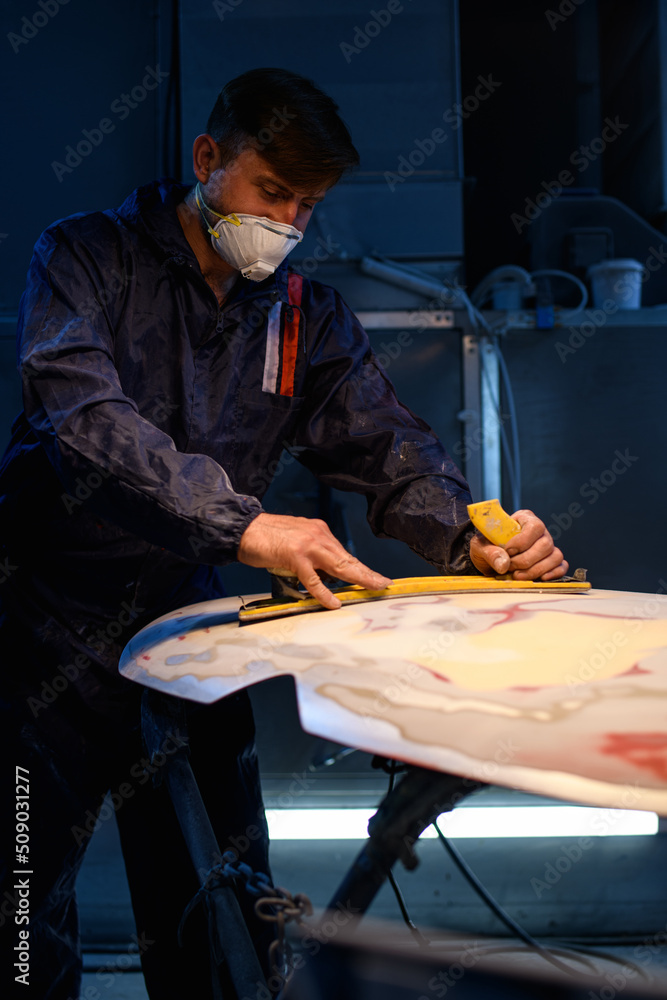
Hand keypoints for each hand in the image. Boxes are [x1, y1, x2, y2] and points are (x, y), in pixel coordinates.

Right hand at [238, 513, 391, 608]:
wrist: (243, 528)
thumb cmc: (266, 538)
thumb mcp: (295, 543)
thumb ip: (311, 556)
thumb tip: (324, 576)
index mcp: (318, 531)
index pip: (344, 553)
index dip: (361, 567)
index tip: (376, 577)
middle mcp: (317, 535)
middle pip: (347, 558)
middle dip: (367, 573)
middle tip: (384, 584)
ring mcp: (307, 545)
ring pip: (338, 565)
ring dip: (358, 578)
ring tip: (373, 588)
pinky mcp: (294, 556)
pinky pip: (313, 579)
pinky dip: (324, 593)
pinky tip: (334, 603)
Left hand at [469, 509, 567, 580]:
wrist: (487, 559)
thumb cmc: (486, 547)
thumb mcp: (480, 545)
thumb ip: (489, 552)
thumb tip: (503, 563)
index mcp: (524, 519)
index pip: (535, 526)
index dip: (522, 542)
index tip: (508, 551)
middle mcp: (540, 532)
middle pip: (546, 544)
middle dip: (526, 560)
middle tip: (510, 567)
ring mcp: (548, 547)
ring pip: (555, 556)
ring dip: (536, 570)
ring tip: (517, 575)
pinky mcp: (551, 561)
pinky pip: (561, 566)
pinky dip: (553, 574)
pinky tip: (539, 578)